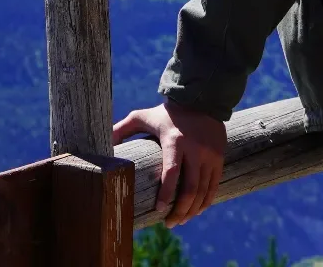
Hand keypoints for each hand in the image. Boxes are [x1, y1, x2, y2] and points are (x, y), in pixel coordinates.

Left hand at [112, 100, 226, 226]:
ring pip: (203, 190)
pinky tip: (197, 210)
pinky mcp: (218, 157)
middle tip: (170, 224)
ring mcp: (209, 155)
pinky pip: (214, 185)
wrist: (201, 99)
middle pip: (190, 188)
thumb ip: (123, 128)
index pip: (171, 173)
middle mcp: (195, 149)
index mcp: (174, 141)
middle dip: (180, 210)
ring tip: (181, 220)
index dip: (166, 194)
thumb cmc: (167, 112)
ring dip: (193, 210)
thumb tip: (103, 142)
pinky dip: (206, 201)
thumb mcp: (143, 116)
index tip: (159, 210)